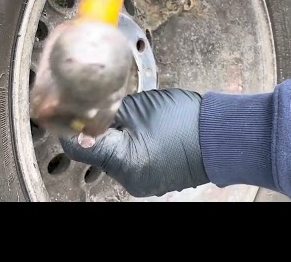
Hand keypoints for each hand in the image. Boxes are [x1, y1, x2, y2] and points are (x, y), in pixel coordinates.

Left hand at [60, 89, 209, 197]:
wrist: (222, 135)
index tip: (68, 111)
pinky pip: (129, 161)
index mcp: (124, 162)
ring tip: (130, 117)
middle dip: (96, 129)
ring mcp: (142, 183)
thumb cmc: (187, 120)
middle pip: (95, 152)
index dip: (70, 125)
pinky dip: (129, 145)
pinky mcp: (152, 179)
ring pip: (112, 156)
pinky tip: (141, 130)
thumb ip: (105, 115)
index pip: (77, 146)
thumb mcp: (138, 108)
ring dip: (113, 137)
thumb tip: (82, 118)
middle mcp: (130, 180)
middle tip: (105, 109)